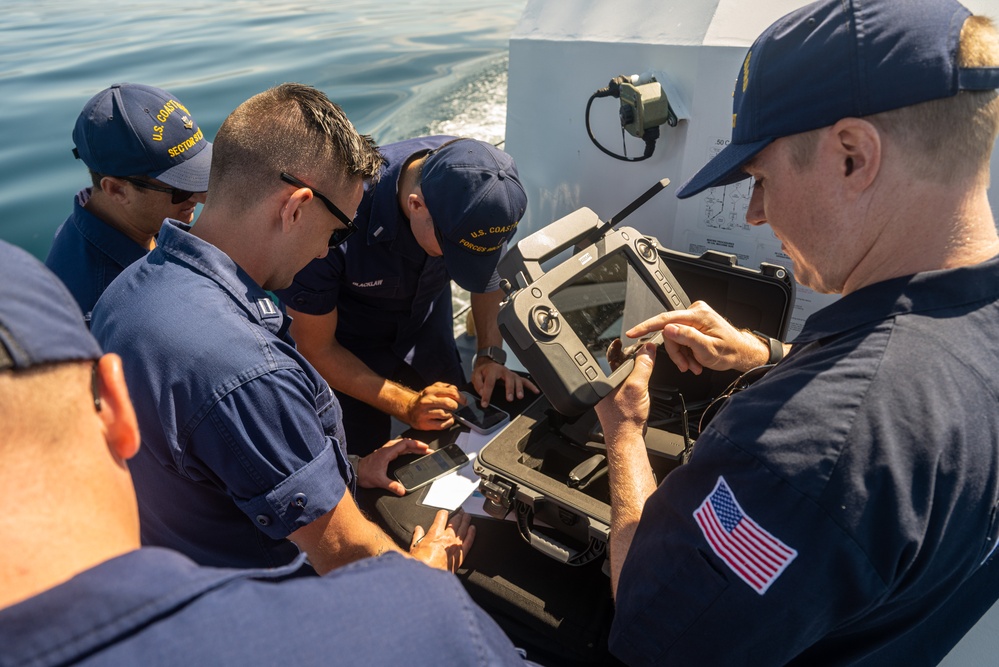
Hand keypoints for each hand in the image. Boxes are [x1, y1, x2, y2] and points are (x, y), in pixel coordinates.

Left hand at [356, 437, 430, 495]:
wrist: (354, 472)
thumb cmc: (364, 474)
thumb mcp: (379, 481)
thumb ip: (391, 486)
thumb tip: (402, 491)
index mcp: (387, 452)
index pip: (405, 444)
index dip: (416, 444)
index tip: (425, 447)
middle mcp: (387, 450)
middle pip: (405, 443)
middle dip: (417, 446)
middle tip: (427, 450)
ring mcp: (385, 451)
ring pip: (402, 446)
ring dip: (412, 447)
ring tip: (421, 451)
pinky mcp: (384, 455)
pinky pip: (398, 449)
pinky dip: (407, 450)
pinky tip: (410, 453)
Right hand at [404, 382, 461, 430]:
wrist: (409, 410)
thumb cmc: (425, 400)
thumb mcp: (433, 388)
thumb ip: (446, 387)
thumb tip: (457, 391)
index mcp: (431, 391)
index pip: (451, 392)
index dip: (461, 397)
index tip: (464, 401)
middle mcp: (427, 401)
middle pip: (448, 403)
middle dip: (455, 406)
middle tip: (454, 407)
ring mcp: (425, 413)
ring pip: (445, 414)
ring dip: (451, 415)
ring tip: (449, 413)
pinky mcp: (425, 424)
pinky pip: (442, 425)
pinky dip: (448, 423)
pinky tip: (448, 420)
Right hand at [409, 509, 474, 571]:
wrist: (428, 578)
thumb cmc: (420, 564)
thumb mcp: (414, 548)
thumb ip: (417, 536)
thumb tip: (418, 529)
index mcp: (435, 534)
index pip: (441, 517)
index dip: (443, 513)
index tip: (445, 512)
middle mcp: (446, 537)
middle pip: (455, 521)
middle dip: (458, 515)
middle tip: (460, 512)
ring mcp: (454, 545)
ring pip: (463, 528)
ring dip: (466, 520)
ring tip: (467, 516)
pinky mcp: (460, 554)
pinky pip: (469, 541)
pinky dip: (472, 533)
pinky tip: (473, 528)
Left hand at [471, 359, 539, 407]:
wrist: (489, 363)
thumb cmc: (483, 371)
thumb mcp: (475, 375)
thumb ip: (478, 384)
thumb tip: (482, 393)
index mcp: (492, 371)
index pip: (489, 383)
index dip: (487, 394)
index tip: (485, 403)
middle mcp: (503, 371)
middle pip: (508, 380)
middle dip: (509, 389)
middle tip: (509, 399)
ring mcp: (511, 374)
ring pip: (517, 380)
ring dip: (519, 389)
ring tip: (519, 397)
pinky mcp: (516, 377)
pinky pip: (525, 381)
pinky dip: (531, 386)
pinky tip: (535, 391)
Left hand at [594, 342, 655, 442]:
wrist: (626, 438)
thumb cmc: (625, 417)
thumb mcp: (637, 386)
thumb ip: (643, 366)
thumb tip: (648, 349)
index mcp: (604, 381)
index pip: (610, 358)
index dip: (617, 347)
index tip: (622, 340)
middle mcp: (605, 387)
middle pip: (619, 365)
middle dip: (630, 358)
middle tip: (642, 352)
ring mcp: (612, 395)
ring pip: (624, 376)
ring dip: (634, 370)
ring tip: (644, 365)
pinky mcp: (620, 402)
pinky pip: (628, 386)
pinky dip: (636, 382)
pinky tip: (643, 384)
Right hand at [624, 301, 768, 373]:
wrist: (741, 353)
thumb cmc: (730, 351)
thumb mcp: (707, 349)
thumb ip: (687, 337)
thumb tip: (668, 329)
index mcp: (698, 315)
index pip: (666, 318)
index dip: (647, 326)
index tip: (633, 332)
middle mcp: (696, 312)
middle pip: (670, 333)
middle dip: (677, 353)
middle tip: (686, 366)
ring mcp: (695, 317)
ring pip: (675, 338)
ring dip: (682, 355)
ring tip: (693, 366)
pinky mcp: (695, 323)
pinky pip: (681, 338)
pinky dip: (686, 351)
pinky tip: (694, 360)